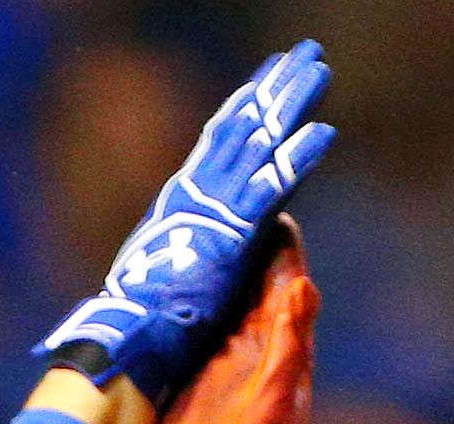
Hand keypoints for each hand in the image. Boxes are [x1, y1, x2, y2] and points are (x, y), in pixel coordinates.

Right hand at [38, 40, 335, 401]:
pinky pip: (270, 189)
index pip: (219, 141)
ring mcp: (214, 210)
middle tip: (305, 52)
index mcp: (181, 201)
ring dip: (291, 105)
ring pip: (259, 145)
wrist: (128, 341)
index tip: (267, 76)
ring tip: (320, 69)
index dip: (245, 106)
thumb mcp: (159, 274)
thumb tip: (182, 257)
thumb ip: (179, 254)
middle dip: (275, 89)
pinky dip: (297, 159)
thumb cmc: (139, 321)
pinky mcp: (232, 235)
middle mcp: (197, 193)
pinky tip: (324, 132)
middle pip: (244, 129)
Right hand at [150, 218, 319, 423]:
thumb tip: (301, 285)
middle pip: (252, 280)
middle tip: (225, 199)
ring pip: (221, 294)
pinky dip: (186, 293)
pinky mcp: (190, 365)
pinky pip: (192, 318)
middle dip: (243, 242)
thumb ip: (287, 346)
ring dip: (212, 262)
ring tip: (196, 220)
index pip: (286, 283)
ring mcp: (221, 354)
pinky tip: (170, 270)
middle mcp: (255, 345)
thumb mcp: (273, 402)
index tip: (269, 205)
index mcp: (283, 348)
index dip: (280, 245)